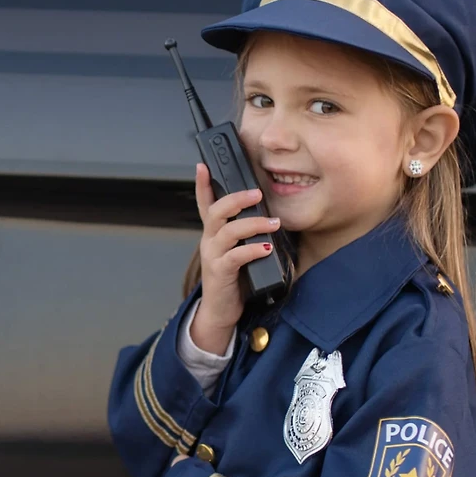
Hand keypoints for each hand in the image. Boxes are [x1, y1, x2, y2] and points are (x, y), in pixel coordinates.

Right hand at [192, 163, 279, 354]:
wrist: (221, 311)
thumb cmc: (234, 279)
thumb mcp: (237, 251)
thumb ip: (246, 235)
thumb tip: (269, 217)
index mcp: (213, 234)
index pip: (204, 204)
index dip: (202, 184)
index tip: (203, 165)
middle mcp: (209, 241)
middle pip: (216, 211)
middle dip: (236, 199)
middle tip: (258, 193)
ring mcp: (213, 256)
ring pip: (228, 231)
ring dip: (253, 224)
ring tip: (273, 223)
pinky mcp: (220, 272)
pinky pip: (235, 256)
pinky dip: (252, 250)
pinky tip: (266, 248)